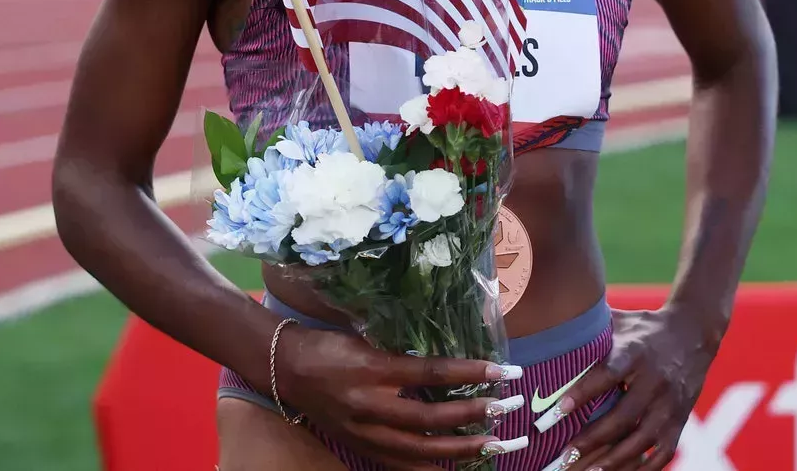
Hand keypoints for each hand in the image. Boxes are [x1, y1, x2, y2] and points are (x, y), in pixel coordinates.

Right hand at [276, 325, 528, 469]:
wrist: (285, 369)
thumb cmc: (329, 344)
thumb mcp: (368, 337)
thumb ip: (407, 351)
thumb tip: (454, 355)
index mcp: (374, 369)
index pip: (432, 372)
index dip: (471, 373)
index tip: (505, 371)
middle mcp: (370, 405)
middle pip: (432, 418)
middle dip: (476, 415)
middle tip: (510, 406)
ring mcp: (364, 432)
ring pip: (421, 449)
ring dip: (463, 448)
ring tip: (497, 442)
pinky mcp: (360, 446)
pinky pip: (401, 463)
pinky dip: (431, 466)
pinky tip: (459, 465)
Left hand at [548, 307, 720, 470]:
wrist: (695, 331)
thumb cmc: (646, 327)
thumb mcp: (621, 322)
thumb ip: (592, 331)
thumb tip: (551, 329)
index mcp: (637, 351)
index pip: (609, 373)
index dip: (583, 393)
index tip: (556, 412)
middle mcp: (656, 380)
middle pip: (624, 416)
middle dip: (592, 440)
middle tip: (563, 457)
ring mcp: (671, 403)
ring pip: (643, 439)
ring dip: (614, 460)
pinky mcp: (680, 420)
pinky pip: (663, 451)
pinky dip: (643, 468)